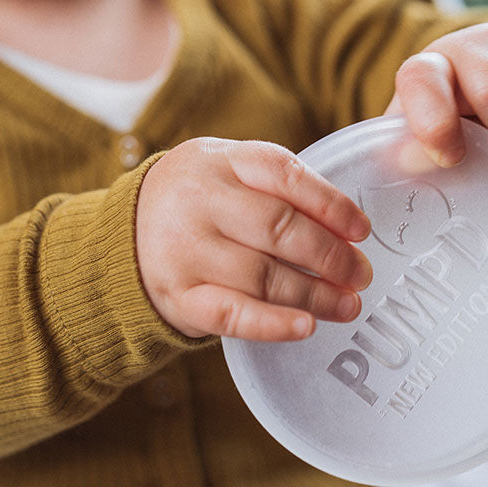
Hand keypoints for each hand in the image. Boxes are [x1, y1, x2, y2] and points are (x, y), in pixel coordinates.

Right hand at [135, 138, 372, 341]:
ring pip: (262, 275)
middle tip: (360, 274)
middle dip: (330, 256)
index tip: (361, 230)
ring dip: (314, 294)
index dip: (331, 204)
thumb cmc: (198, 199)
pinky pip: (231, 314)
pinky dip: (273, 323)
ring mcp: (185, 250)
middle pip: (278, 228)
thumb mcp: (228, 170)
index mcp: (220, 160)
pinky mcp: (178, 296)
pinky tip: (305, 326)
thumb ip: (278, 187)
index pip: (285, 175)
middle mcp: (199, 201)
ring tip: (347, 304)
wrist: (126, 234)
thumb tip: (347, 229)